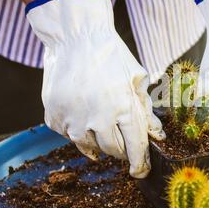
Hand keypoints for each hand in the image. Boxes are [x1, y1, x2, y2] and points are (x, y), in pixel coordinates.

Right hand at [26, 0, 164, 177]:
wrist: (76, 36)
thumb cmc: (112, 55)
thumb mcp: (137, 79)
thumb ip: (146, 110)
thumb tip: (155, 134)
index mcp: (123, 107)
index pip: (135, 147)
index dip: (140, 162)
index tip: (140, 171)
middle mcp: (97, 117)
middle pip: (113, 150)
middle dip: (121, 148)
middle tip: (122, 137)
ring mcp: (72, 117)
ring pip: (89, 146)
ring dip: (99, 140)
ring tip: (102, 123)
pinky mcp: (53, 114)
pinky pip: (68, 134)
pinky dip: (77, 129)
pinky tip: (83, 114)